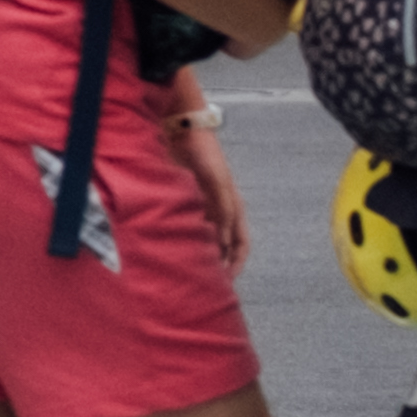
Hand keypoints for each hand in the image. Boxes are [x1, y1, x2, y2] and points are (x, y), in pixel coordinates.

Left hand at [175, 97, 251, 267]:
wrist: (185, 132)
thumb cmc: (206, 156)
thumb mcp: (218, 184)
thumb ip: (222, 212)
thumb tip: (222, 242)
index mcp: (234, 209)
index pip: (240, 245)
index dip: (235, 265)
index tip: (226, 283)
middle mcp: (221, 212)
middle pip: (223, 247)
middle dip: (218, 265)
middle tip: (206, 284)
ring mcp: (204, 208)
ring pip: (206, 240)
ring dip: (201, 255)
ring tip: (191, 272)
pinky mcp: (187, 203)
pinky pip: (190, 229)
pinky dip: (187, 242)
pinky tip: (175, 251)